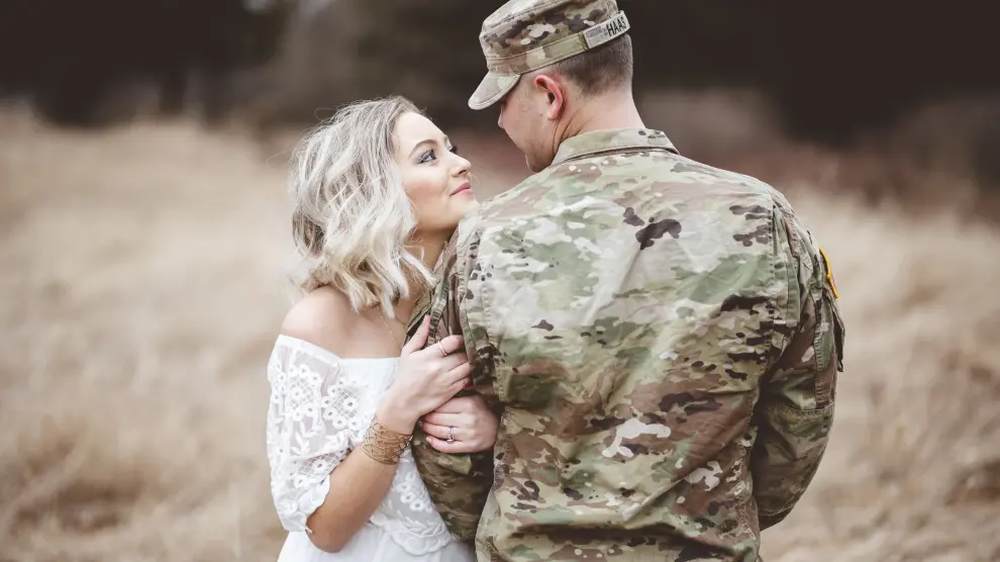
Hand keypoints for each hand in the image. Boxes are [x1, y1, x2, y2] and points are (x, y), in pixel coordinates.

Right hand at [378, 316, 470, 433]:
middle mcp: (440, 367)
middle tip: (469, 349)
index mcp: (429, 355)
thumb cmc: (405, 376)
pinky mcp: (451, 391)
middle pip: (463, 354)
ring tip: (471, 359)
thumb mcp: (408, 353)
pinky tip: (468, 372)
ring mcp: (447, 380)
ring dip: (471, 362)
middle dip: (467, 351)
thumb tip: (428, 318)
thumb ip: (419, 335)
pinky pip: (467, 380)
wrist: (404, 402)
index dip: (460, 339)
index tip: (461, 339)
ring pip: (468, 367)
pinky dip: (470, 375)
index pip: (453, 342)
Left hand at [419, 393, 497, 453]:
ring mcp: (467, 435)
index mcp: (468, 404)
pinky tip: (429, 439)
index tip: (424, 406)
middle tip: (420, 416)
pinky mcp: (468, 447)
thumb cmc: (484, 410)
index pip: (441, 406)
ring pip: (439, 432)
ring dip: (427, 429)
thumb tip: (438, 389)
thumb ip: (458, 394)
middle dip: (426, 418)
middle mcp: (467, 420)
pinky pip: (446, 447)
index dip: (430, 406)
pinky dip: (435, 443)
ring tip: (422, 425)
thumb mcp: (474, 397)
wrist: (500, 428)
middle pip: (437, 419)